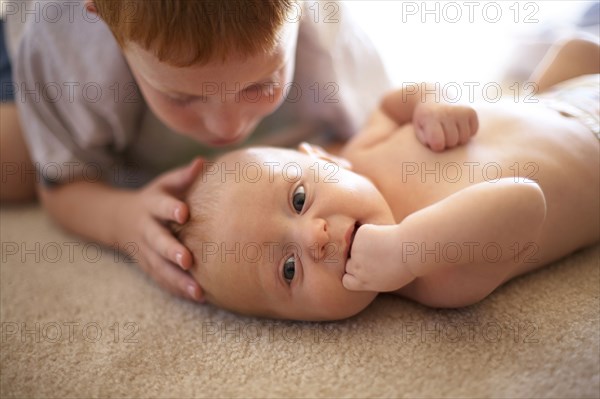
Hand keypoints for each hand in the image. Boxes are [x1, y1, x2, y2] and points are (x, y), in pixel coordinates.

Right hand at [117, 157, 204, 301]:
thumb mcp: (165, 184)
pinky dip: (176, 289)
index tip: (185, 213)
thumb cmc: (156, 197)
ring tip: (198, 292)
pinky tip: (196, 297)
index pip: (160, 205)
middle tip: (188, 260)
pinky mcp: (147, 266)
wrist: (120, 219)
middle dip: (171, 251)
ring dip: (177, 280)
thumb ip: (184, 176)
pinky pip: (161, 280)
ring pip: (158, 267)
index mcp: (151, 204)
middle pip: (157, 241)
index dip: (171, 208)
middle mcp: (146, 229)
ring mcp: (145, 250)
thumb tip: (204, 161)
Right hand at [342, 224, 415, 291]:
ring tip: (384, 246)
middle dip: (357, 260)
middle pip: (348, 263)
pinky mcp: (361, 235)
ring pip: (355, 246)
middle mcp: (357, 268)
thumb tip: (364, 273)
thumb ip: (371, 279)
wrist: (410, 250)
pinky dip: (371, 233)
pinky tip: (384, 236)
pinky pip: (363, 233)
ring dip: (363, 245)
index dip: (352, 275)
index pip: (347, 281)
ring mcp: (356, 250)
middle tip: (374, 255)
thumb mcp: (387, 282)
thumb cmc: (405, 267)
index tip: (361, 271)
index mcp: (363, 282)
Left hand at [413, 102, 478, 151]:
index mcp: (431, 117)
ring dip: (456, 138)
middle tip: (440, 132)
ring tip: (448, 129)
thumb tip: (440, 145)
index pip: (438, 144)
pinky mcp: (471, 111)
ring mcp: (461, 111)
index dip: (435, 145)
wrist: (433, 98)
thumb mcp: (418, 129)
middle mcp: (448, 112)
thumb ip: (426, 140)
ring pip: (464, 139)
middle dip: (446, 141)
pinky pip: (473, 132)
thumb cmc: (425, 118)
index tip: (432, 138)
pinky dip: (466, 132)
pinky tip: (458, 125)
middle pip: (452, 142)